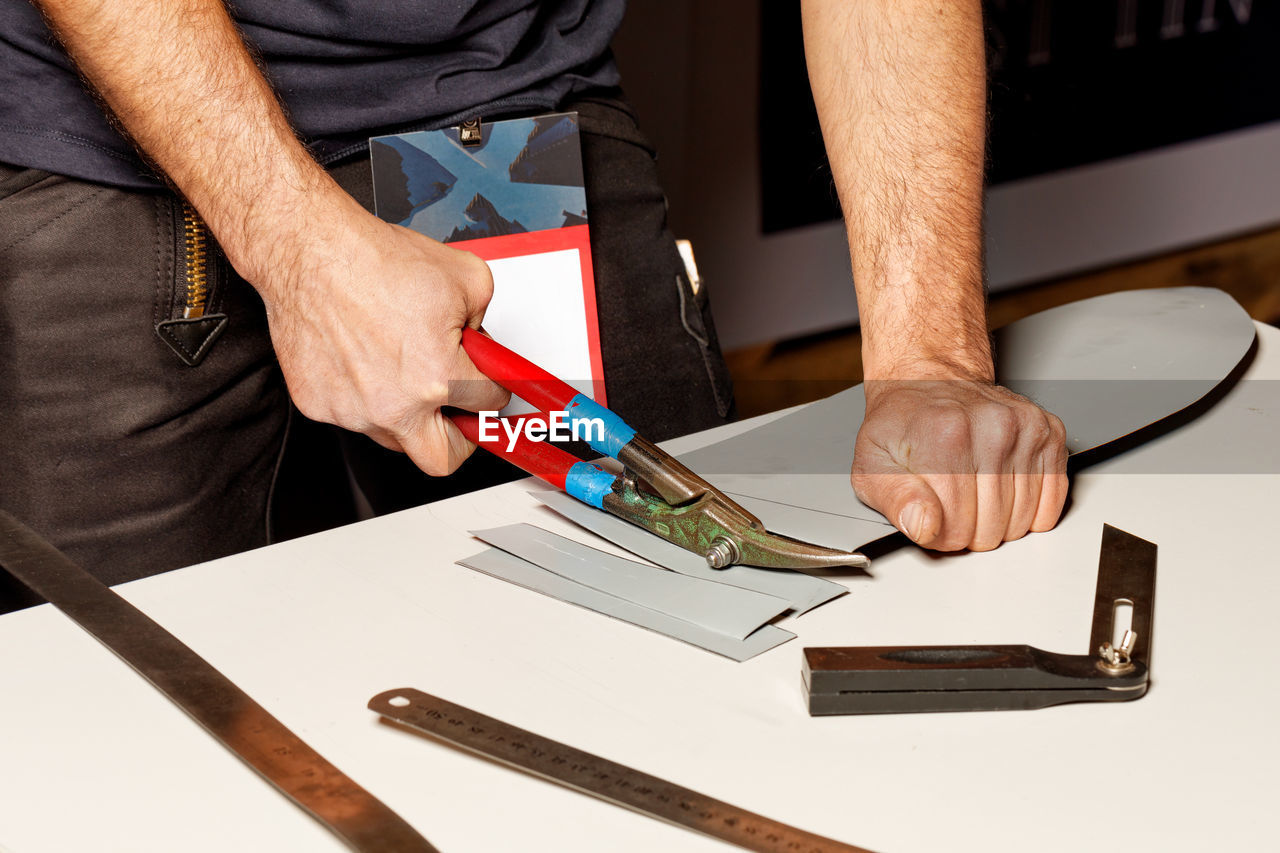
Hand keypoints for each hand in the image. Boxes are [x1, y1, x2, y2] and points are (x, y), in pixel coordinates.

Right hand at [247, 193, 509, 475]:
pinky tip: (365, 361)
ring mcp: (354, 410)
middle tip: (457, 412)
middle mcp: (396, 404)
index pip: (488, 405)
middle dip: (457, 438)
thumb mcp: (467, 277)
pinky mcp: (319, 406)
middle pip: (442, 458)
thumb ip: (486, 320)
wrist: (310, 251)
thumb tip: (483, 342)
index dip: (494, 390)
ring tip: (403, 370)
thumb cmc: (374, 260)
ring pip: (393, 437)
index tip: (488, 386)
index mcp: (439, 376)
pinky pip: (352, 416)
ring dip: (407, 413)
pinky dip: (364, 396)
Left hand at [852, 378, 1067, 550]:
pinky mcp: (1049, 431)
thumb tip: (924, 525)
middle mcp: (992, 427)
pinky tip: (1003, 491)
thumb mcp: (874, 463)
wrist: (930, 381)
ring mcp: (1025, 427)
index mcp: (946, 436)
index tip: (930, 515)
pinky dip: (1029, 509)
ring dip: (998, 522)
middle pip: (990, 527)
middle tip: (951, 504)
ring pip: (1022, 520)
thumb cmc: (902, 425)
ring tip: (974, 495)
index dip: (939, 533)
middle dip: (968, 530)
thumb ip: (894, 500)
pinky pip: (1052, 499)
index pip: (954, 526)